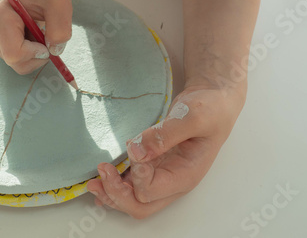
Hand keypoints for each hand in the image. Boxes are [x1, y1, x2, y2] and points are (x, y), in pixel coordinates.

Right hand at [0, 0, 71, 74]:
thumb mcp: (59, 2)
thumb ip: (60, 26)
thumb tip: (54, 51)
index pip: (15, 54)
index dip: (36, 53)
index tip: (47, 41)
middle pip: (16, 63)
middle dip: (37, 56)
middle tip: (45, 35)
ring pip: (17, 64)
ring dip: (35, 53)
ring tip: (36, 31)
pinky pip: (17, 60)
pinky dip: (29, 53)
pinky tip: (30, 35)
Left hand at [86, 85, 245, 218]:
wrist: (213, 101)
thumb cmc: (210, 108)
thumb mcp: (192, 116)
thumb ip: (165, 134)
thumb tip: (135, 151)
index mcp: (185, 175)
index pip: (151, 190)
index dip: (136, 174)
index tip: (132, 147)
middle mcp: (173, 181)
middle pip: (140, 205)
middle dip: (117, 194)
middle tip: (102, 171)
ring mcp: (163, 175)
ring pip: (133, 199)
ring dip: (112, 193)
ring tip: (93, 181)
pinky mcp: (154, 166)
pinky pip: (132, 184)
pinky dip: (115, 184)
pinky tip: (102, 179)